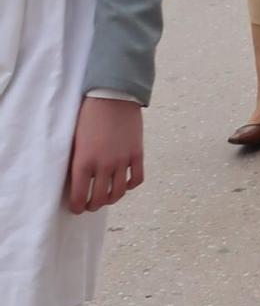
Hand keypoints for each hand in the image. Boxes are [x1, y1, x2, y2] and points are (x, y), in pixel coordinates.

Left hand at [67, 97, 143, 213]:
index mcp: (83, 162)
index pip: (79, 197)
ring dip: (112, 199)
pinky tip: (125, 183)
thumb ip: (78, 162)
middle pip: (99, 198)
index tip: (77, 208)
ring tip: (108, 197)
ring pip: (118, 192)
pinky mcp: (137, 154)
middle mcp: (103, 165)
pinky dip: (131, 185)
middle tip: (90, 204)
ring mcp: (122, 160)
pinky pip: (137, 178)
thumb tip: (79, 180)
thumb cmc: (88, 117)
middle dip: (93, 205)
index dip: (77, 207)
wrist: (112, 98)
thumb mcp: (75, 142)